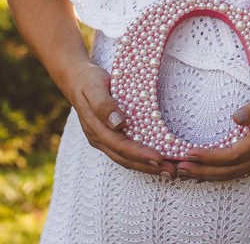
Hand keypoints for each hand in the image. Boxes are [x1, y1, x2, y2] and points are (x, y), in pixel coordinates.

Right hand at [65, 62, 172, 177]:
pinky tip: (157, 161)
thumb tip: (118, 123)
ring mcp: (104, 140)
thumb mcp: (94, 87)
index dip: (140, 154)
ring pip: (126, 159)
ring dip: (148, 167)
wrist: (77, 79)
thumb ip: (103, 105)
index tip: (159, 158)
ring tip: (170, 171)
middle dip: (148, 167)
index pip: (121, 146)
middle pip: (125, 158)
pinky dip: (142, 158)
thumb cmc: (89, 81)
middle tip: (172, 171)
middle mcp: (100, 138)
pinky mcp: (110, 137)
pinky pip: (127, 152)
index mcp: (96, 128)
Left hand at [177, 90, 249, 181]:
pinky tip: (205, 173)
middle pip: (227, 171)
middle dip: (201, 171)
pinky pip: (237, 173)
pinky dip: (218, 175)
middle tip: (178, 167)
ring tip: (184, 172)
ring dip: (207, 176)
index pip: (232, 154)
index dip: (209, 157)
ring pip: (231, 175)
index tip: (190, 152)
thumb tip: (235, 117)